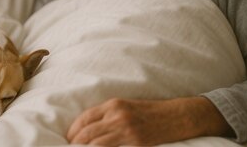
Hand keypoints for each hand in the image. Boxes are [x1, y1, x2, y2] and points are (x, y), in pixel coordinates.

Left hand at [66, 97, 232, 145]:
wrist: (177, 116)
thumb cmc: (152, 112)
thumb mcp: (128, 107)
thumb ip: (109, 115)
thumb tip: (90, 129)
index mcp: (114, 104)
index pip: (85, 118)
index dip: (73, 131)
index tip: (69, 139)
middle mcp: (117, 115)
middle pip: (86, 132)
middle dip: (75, 143)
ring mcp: (126, 129)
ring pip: (95, 143)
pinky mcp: (135, 142)